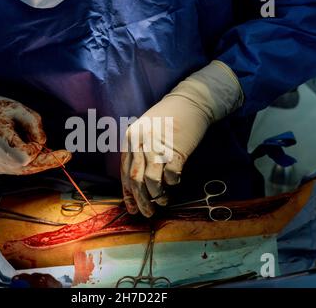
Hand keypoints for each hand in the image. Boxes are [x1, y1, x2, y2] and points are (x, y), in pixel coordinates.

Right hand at [0, 84, 70, 174]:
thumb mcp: (18, 108)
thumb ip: (34, 124)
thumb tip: (43, 143)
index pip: (26, 156)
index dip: (39, 151)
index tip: (48, 145)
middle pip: (28, 167)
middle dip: (45, 160)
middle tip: (65, 156)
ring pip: (23, 170)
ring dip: (35, 161)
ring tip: (43, 149)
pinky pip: (15, 169)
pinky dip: (25, 162)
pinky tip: (26, 150)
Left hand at [121, 61, 242, 216]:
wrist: (190, 102)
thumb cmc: (169, 117)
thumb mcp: (146, 130)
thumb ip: (139, 151)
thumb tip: (138, 182)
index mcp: (131, 138)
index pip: (125, 172)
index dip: (128, 193)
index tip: (132, 208)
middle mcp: (141, 142)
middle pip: (136, 179)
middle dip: (141, 201)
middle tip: (147, 213)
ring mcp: (158, 146)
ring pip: (152, 181)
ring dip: (157, 196)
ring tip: (162, 202)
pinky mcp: (176, 150)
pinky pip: (171, 175)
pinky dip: (173, 183)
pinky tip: (175, 184)